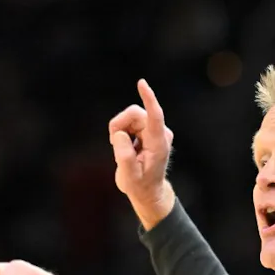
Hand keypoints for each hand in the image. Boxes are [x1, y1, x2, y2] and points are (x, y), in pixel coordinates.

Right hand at [109, 79, 175, 228]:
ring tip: (122, 150)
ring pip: (129, 117)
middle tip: (114, 145)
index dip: (148, 99)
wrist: (148, 191)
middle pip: (133, 114)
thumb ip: (125, 157)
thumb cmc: (140, 186)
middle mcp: (159, 133)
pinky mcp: (147, 130)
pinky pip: (128, 121)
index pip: (155, 116)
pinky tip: (127, 147)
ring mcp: (154, 131)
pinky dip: (122, 132)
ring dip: (119, 131)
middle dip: (118, 126)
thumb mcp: (130, 177)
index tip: (141, 83)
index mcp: (158, 144)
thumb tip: (119, 135)